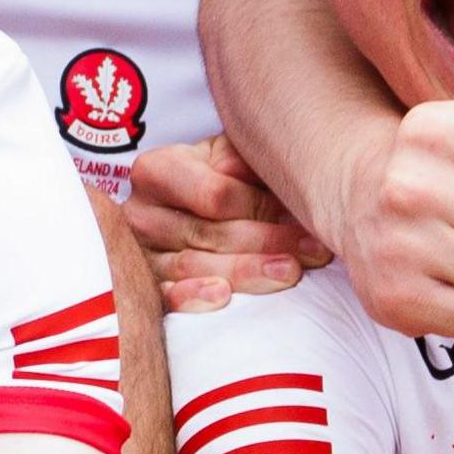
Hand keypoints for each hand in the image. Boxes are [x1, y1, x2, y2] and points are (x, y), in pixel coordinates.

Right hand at [125, 135, 326, 311]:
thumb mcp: (230, 156)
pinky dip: (195, 298)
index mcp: (156, 170)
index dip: (262, 205)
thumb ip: (239, 157)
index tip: (305, 211)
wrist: (189, 210)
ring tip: (291, 272)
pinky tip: (223, 296)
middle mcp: (140, 212)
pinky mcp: (145, 289)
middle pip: (210, 232)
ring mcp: (140, 254)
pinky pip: (166, 298)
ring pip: (196, 266)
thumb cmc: (220, 178)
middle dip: (268, 241)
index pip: (215, 194)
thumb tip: (241, 170)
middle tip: (313, 249)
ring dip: (248, 272)